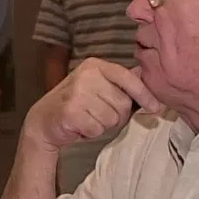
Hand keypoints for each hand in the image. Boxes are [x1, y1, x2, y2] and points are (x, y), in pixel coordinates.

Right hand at [25, 59, 162, 149]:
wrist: (43, 120)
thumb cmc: (76, 105)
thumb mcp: (97, 86)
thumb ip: (121, 84)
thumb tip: (150, 82)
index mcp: (95, 65)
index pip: (128, 78)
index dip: (144, 94)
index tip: (155, 108)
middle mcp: (86, 75)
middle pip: (123, 103)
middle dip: (116, 115)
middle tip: (97, 114)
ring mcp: (77, 93)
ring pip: (112, 118)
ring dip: (103, 125)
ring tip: (87, 118)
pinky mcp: (71, 111)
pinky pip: (98, 129)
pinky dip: (91, 133)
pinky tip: (79, 126)